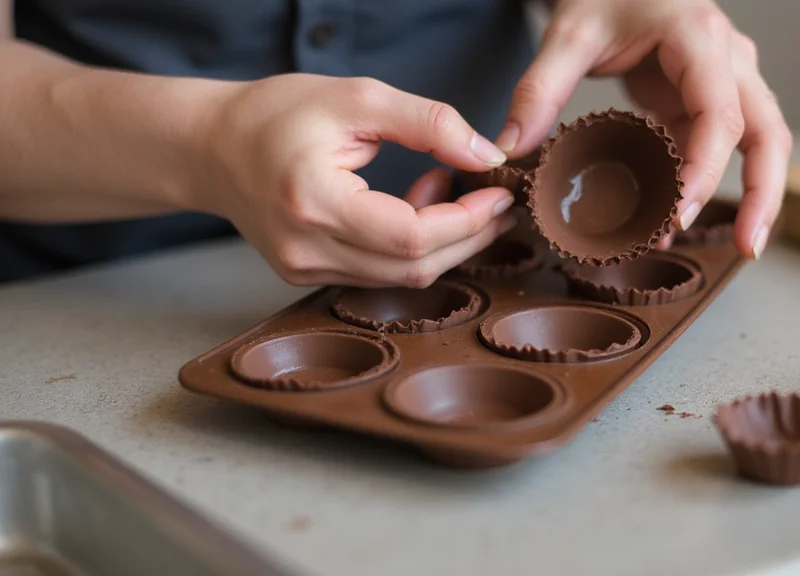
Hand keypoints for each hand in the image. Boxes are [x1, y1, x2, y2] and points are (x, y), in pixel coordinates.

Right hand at [199, 74, 514, 286]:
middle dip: (468, 236)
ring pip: (401, 277)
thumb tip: (486, 157)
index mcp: (314, 202)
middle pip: (414, 267)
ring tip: (447, 188)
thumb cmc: (278, 113)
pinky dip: (412, 246)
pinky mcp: (308, 276)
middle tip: (495, 200)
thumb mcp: (359, 98)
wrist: (212, 147)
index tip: (499, 192)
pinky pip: (380, 273)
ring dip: (443, 240)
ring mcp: (304, 271)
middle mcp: (306, 250)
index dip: (467, 220)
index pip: (412, 236)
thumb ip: (430, 124)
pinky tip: (417, 205)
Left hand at [497, 0, 791, 258]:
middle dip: (764, 193)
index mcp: (700, 39)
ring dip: (756, 195)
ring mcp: (725, 81)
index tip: (678, 214)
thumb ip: (539, 90)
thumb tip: (512, 149)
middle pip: (767, 132)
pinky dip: (708, 185)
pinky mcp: (706, 101)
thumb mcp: (568, 33)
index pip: (719, 114)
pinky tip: (677, 223)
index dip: (705, 169)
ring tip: (739, 246)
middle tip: (747, 245)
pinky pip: (721, 149)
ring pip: (761, 141)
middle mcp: (727, 61)